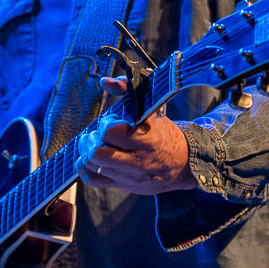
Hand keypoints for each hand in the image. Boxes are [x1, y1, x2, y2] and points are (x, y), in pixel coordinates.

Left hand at [75, 76, 197, 193]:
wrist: (183, 165)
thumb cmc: (165, 135)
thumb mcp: (154, 111)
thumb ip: (129, 90)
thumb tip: (105, 82)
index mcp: (147, 138)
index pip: (113, 132)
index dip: (106, 124)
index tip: (111, 121)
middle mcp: (138, 159)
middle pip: (98, 152)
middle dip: (91, 140)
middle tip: (96, 134)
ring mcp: (130, 175)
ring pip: (93, 166)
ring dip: (86, 152)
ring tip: (92, 144)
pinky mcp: (123, 185)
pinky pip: (94, 180)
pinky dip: (85, 169)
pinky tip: (90, 160)